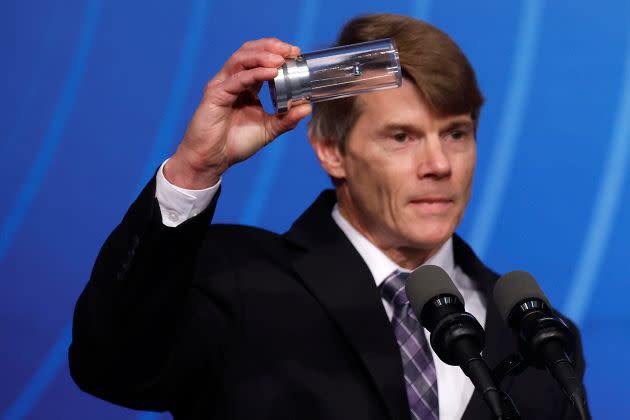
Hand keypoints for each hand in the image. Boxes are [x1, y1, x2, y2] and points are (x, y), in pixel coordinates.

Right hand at [165, 38, 312, 188]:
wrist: (212, 160)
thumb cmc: (235, 143)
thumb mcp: (268, 129)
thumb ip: (287, 118)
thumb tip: (307, 107)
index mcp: (245, 85)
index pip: (259, 59)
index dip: (277, 51)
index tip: (296, 53)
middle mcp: (232, 81)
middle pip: (249, 51)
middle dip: (270, 47)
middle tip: (291, 50)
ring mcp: (222, 85)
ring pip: (240, 60)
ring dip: (262, 55)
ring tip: (281, 58)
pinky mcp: (215, 94)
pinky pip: (236, 79)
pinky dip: (254, 73)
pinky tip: (271, 73)